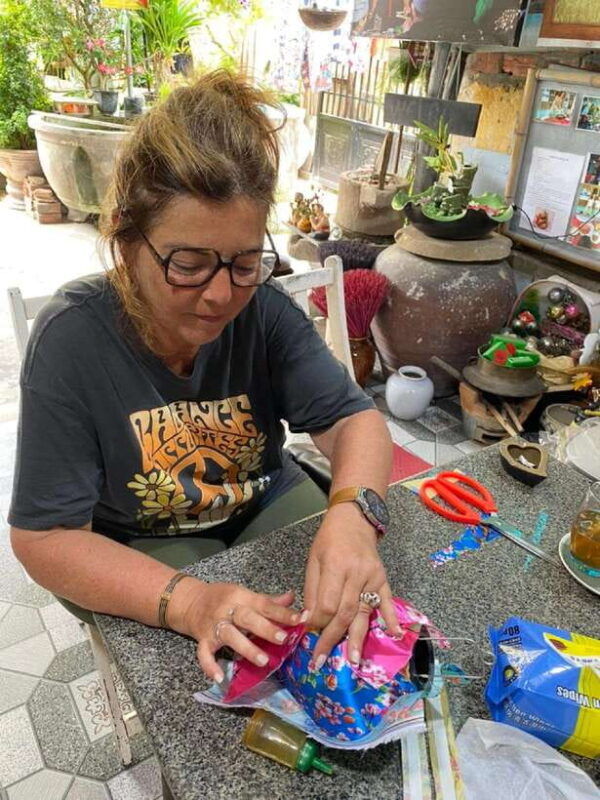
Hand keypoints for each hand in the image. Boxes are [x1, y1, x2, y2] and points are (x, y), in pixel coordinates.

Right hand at [168, 579, 301, 682]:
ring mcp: (214, 625)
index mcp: (241, 597)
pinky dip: (210, 665)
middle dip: (266, 628)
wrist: (190, 601)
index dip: (283, 612)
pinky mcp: (202, 639)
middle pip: (247, 618)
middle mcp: (227, 610)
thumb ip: (268, 600)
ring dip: (246, 648)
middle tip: (284, 639)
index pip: (264, 604)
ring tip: (263, 661)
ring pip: (229, 635)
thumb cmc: (223, 598)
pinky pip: (204, 653)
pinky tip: (219, 678)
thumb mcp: (245, 595)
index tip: (301, 619)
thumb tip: (292, 598)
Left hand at [303, 504, 399, 669]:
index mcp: (335, 565)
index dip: (317, 621)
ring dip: (358, 638)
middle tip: (321, 660)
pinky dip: (391, 619)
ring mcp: (373, 577)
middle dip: (332, 638)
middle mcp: (356, 573)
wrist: (354, 520)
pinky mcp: (383, 579)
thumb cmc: (328, 540)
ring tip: (353, 660)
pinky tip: (394, 635)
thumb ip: (312, 590)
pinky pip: (387, 601)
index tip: (309, 634)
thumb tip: (309, 619)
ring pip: (364, 611)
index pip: (327, 602)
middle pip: (345, 612)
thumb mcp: (313, 560)